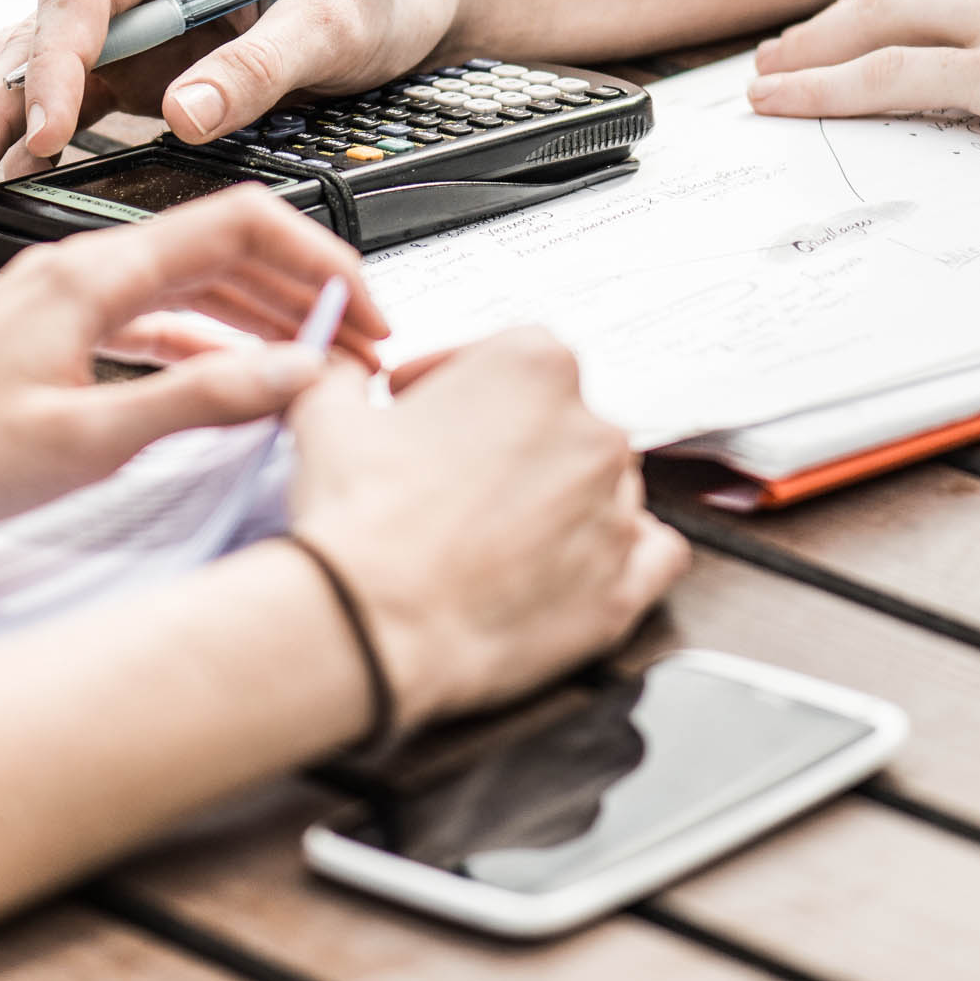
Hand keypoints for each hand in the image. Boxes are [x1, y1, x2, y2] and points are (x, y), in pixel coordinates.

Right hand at [0, 0, 463, 216]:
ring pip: (41, 68)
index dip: (59, 62)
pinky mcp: (147, 67)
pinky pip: (76, 103)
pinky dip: (36, 144)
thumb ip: (263, 64)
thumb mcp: (338, 22)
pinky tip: (5, 189)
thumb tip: (183, 116)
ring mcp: (138, 23)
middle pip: (40, 30)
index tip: (49, 134)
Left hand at [0, 188, 387, 563]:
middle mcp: (83, 270)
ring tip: (316, 362)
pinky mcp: (58, 338)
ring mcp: (69, 301)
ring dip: (263, 315)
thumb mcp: (86, 441)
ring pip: (195, 283)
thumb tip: (291, 371)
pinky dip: (212, 339)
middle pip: (224, 248)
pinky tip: (236, 374)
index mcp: (92, 273)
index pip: (238, 223)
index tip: (363, 310)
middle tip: (360, 348)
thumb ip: (197, 399)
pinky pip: (157, 318)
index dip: (317, 259)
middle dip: (304, 290)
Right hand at [289, 329, 688, 729]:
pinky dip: (621, 555)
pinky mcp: (625, 585)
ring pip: (604, 488)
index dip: (457, 384)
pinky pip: (652, 555)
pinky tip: (574, 562)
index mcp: (533, 366)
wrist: (368, 623)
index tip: (426, 409)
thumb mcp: (327, 414)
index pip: (511, 357)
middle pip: (562, 422)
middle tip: (456, 478)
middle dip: (512, 445)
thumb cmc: (359, 520)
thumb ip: (344, 376)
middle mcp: (592, 429)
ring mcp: (617, 509)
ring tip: (496, 533)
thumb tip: (341, 373)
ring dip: (560, 500)